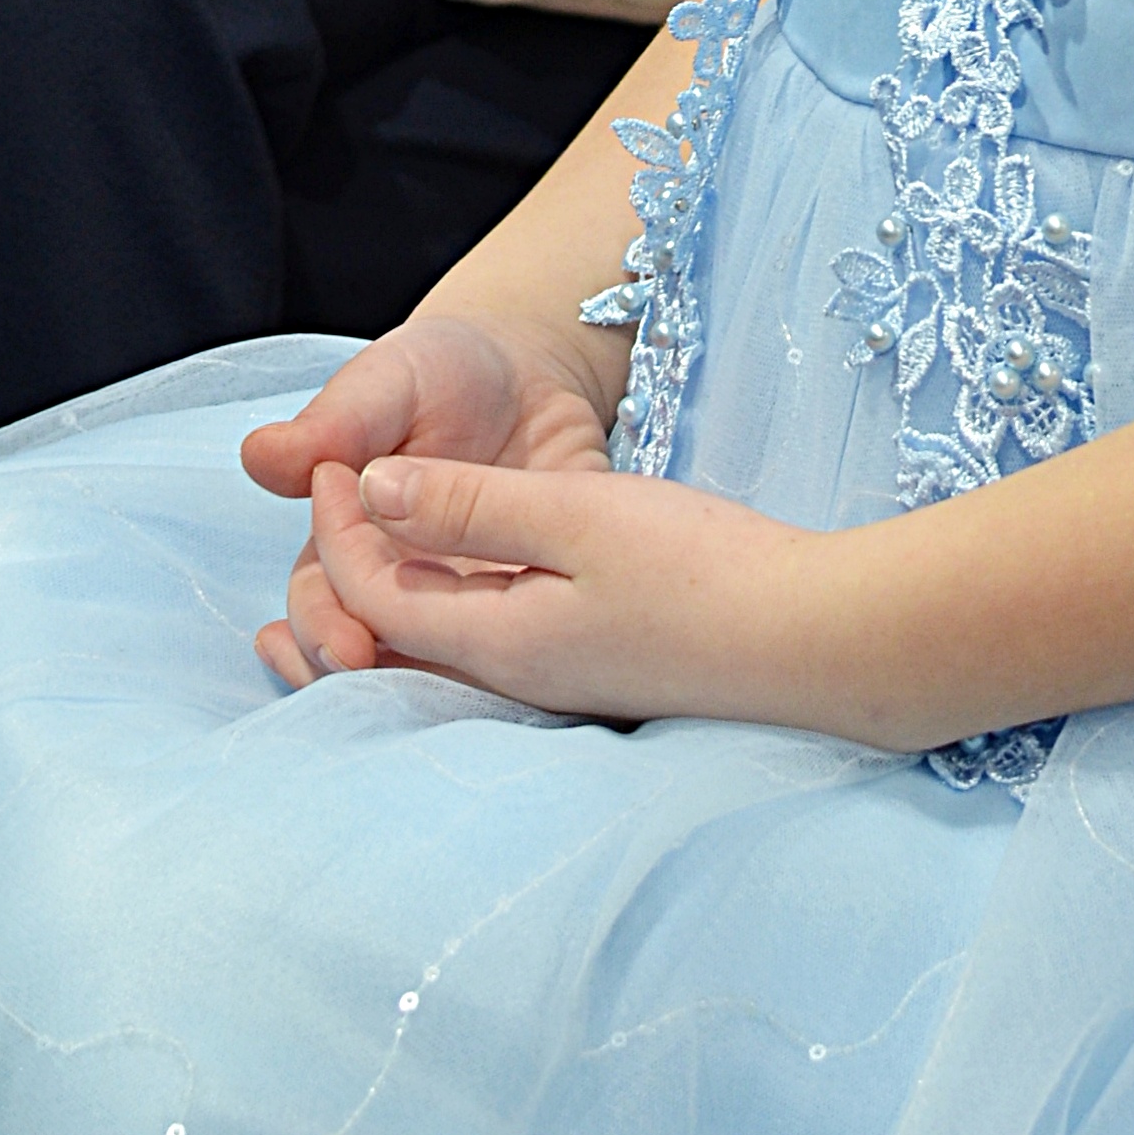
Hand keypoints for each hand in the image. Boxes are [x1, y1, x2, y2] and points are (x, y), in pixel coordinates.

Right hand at [242, 310, 622, 685]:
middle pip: (361, 648)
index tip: (345, 639)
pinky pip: (514, 648)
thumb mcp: (391, 380)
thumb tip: (261, 455)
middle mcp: (398, 578)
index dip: (321, 625)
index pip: (318, 597)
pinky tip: (513, 678)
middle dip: (361, 672)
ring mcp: (463, 596)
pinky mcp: (530, 598)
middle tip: (380, 675)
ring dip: (422, 685)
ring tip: (430, 697)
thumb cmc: (442, 372)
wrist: (530, 371)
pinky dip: (504, 671)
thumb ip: (335, 421)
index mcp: (348, 537)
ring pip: (432, 663)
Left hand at [303, 449, 834, 728]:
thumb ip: (470, 505)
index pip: (370, 593)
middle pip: (388, 639)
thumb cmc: (703, 574)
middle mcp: (514, 676)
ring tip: (354, 549)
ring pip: (436, 644)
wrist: (820, 642)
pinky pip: (488, 644)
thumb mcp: (576, 516)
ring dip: (384, 597)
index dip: (338, 524)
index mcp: (495, 641)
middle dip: (335, 581)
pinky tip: (467, 576)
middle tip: (313, 510)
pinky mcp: (600, 665)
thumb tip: (371, 492)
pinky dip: (446, 606)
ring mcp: (559, 678)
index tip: (333, 456)